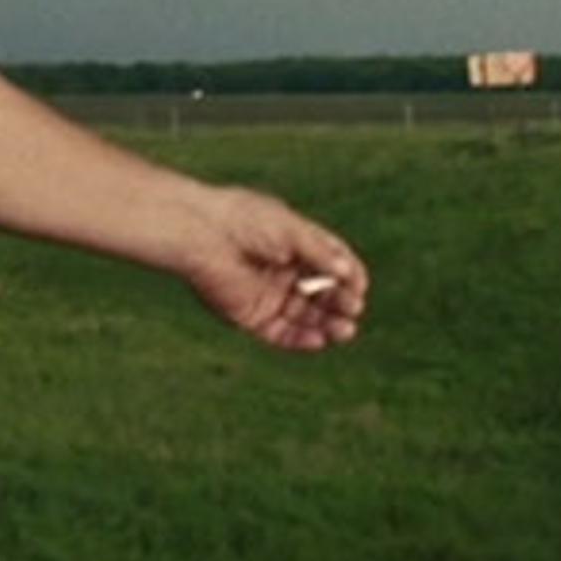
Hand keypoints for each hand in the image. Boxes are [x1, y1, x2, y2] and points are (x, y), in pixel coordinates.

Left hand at [179, 186, 369, 351]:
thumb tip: (349, 272)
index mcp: (292, 243)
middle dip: (341, 303)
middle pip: (321, 294)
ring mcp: (266, 294)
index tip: (359, 285)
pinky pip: (280, 333)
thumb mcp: (292, 231)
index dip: (348, 276)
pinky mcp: (249, 314)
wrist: (200, 234)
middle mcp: (281, 271)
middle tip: (353, 308)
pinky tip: (319, 340)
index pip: (331, 264)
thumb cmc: (243, 221)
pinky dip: (301, 339)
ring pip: (305, 317)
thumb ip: (321, 253)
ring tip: (345, 330)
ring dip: (327, 325)